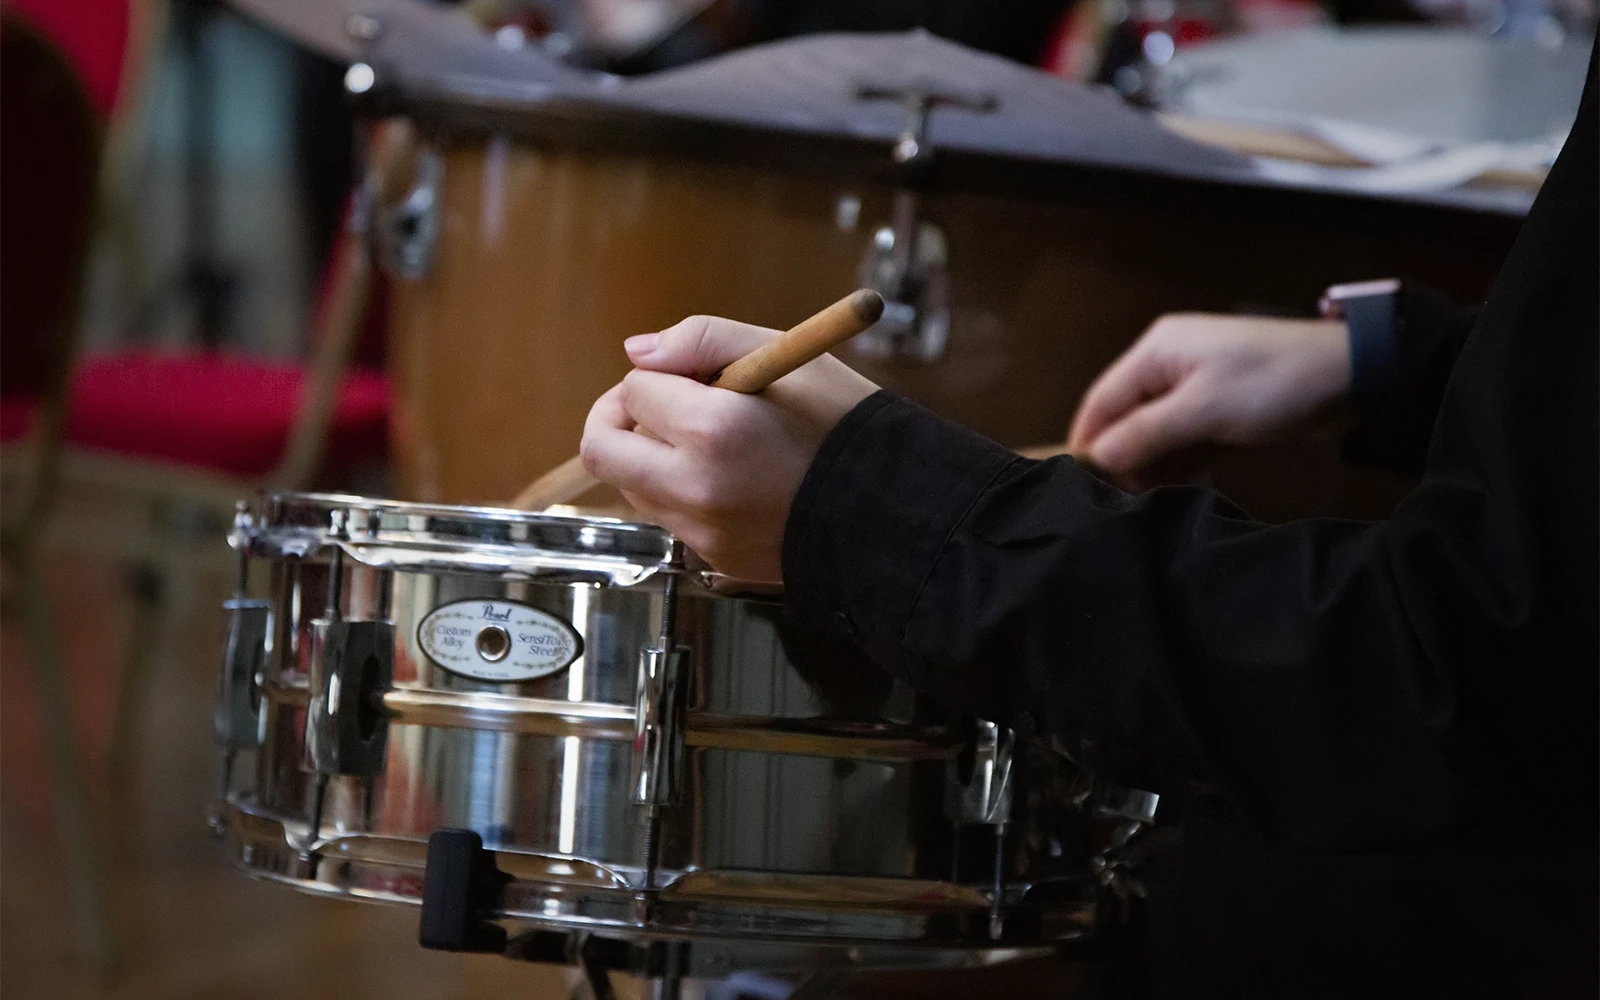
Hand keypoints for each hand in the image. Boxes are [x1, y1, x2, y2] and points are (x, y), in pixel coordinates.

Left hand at [580, 315, 879, 580]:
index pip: (634, 390)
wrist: (894, 514)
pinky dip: (678, 490)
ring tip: (707, 440)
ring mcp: (699, 529)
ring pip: (630, 484)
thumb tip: (639, 353)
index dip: (660, 374)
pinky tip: (730, 477)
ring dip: (648, 455)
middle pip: (601, 448)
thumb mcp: (785, 355)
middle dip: (618, 416)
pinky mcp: (711, 557)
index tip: (692, 375)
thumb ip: (702, 340)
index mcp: (712, 428)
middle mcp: (693, 486)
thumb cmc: (848, 428)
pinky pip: (667, 515)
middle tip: (657, 404)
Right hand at [1067, 314, 1351, 489]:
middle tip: (1129, 502)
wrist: (1351, 375)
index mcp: (1154, 352)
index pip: (1101, 401)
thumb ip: (1144, 434)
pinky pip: (1183, 437)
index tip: (1082, 488)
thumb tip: (1096, 458)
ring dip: (1155, 465)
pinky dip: (1182, 461)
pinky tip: (1189, 485)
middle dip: (1124, 460)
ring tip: (1159, 499)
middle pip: (1125, 418)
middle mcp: (1166, 365)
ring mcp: (1194, 385)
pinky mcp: (1218, 407)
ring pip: (1154, 432)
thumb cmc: (1269, 386)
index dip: (1088, 444)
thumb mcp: (1202, 411)